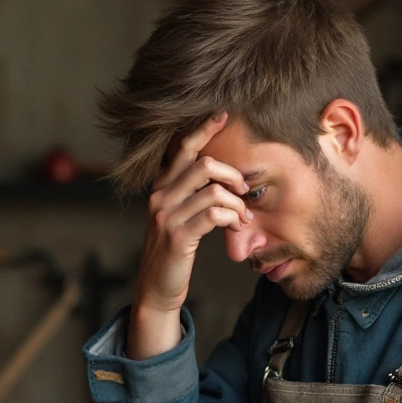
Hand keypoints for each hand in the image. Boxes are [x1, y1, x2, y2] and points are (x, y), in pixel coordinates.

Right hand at [128, 112, 253, 358]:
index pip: (182, 149)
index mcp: (161, 187)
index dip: (203, 129)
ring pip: (212, 189)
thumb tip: (223, 176)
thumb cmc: (174, 251)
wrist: (157, 288)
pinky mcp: (177, 236)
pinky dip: (232, 217)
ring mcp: (166, 216)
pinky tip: (236, 227)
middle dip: (232, 175)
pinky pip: (213, 214)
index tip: (223, 115)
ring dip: (236, 202)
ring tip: (243, 216)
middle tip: (244, 191)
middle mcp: (159, 197)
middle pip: (203, 164)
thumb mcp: (177, 216)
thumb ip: (191, 194)